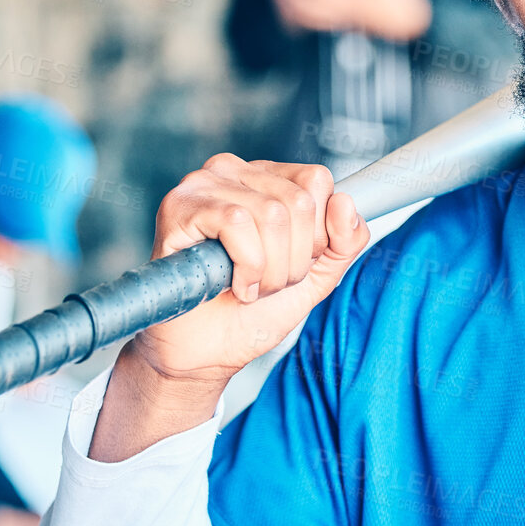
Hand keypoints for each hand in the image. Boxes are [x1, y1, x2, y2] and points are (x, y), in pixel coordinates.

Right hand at [90, 158, 369, 461]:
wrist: (206, 354)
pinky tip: (231, 284)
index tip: (292, 263)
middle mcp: (232, 172)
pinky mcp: (179, 206)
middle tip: (266, 283)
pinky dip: (245, 266)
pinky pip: (237, 222)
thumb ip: (344, 242)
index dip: (316, 235)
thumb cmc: (250, 313)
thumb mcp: (315, 276)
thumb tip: (345, 203)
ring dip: (269, 270)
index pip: (316, 180)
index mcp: (265, 179)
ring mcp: (202, 185)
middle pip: (298, 201)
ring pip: (271, 214)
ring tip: (248, 286)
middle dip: (292, 260)